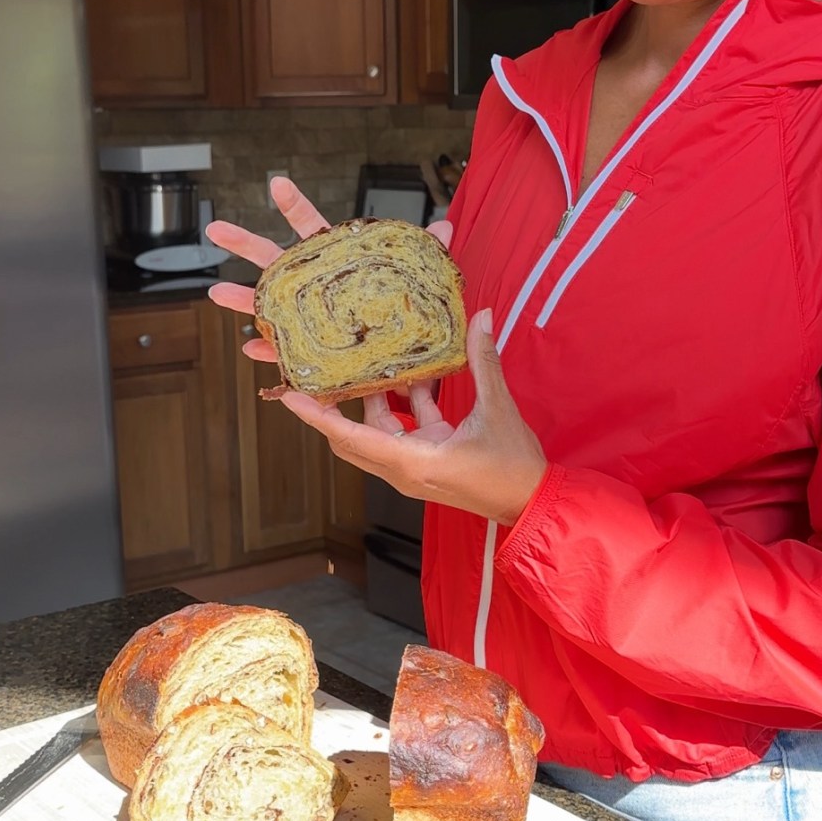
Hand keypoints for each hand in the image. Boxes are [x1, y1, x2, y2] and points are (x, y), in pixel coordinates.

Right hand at [207, 176, 452, 364]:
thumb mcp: (420, 286)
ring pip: (271, 308)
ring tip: (217, 294)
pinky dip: (271, 354)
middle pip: (275, 261)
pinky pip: (287, 354)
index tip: (276, 184)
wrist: (413, 368)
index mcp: (338, 265)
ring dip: (244, 301)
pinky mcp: (314, 356)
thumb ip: (426, 258)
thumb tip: (444, 228)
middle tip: (215, 228)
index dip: (295, 207)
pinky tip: (253, 349)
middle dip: (244, 243)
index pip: (314, 229)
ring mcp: (310, 321)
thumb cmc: (409, 320)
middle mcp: (317, 289)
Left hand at [281, 309, 546, 528]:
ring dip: (379, 399)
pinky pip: (402, 433)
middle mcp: (403, 469)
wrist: (531, 503)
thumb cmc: (513, 468)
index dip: (318, 415)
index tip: (290, 396)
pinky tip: (418, 378)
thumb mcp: (498, 410)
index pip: (350, 436)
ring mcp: (413, 469)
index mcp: (412, 461)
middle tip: (322, 372)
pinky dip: (405, 407)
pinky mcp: (427, 464)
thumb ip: (485, 362)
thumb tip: (481, 318)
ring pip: (378, 431)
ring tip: (381, 361)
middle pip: (353, 437)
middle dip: (337, 406)